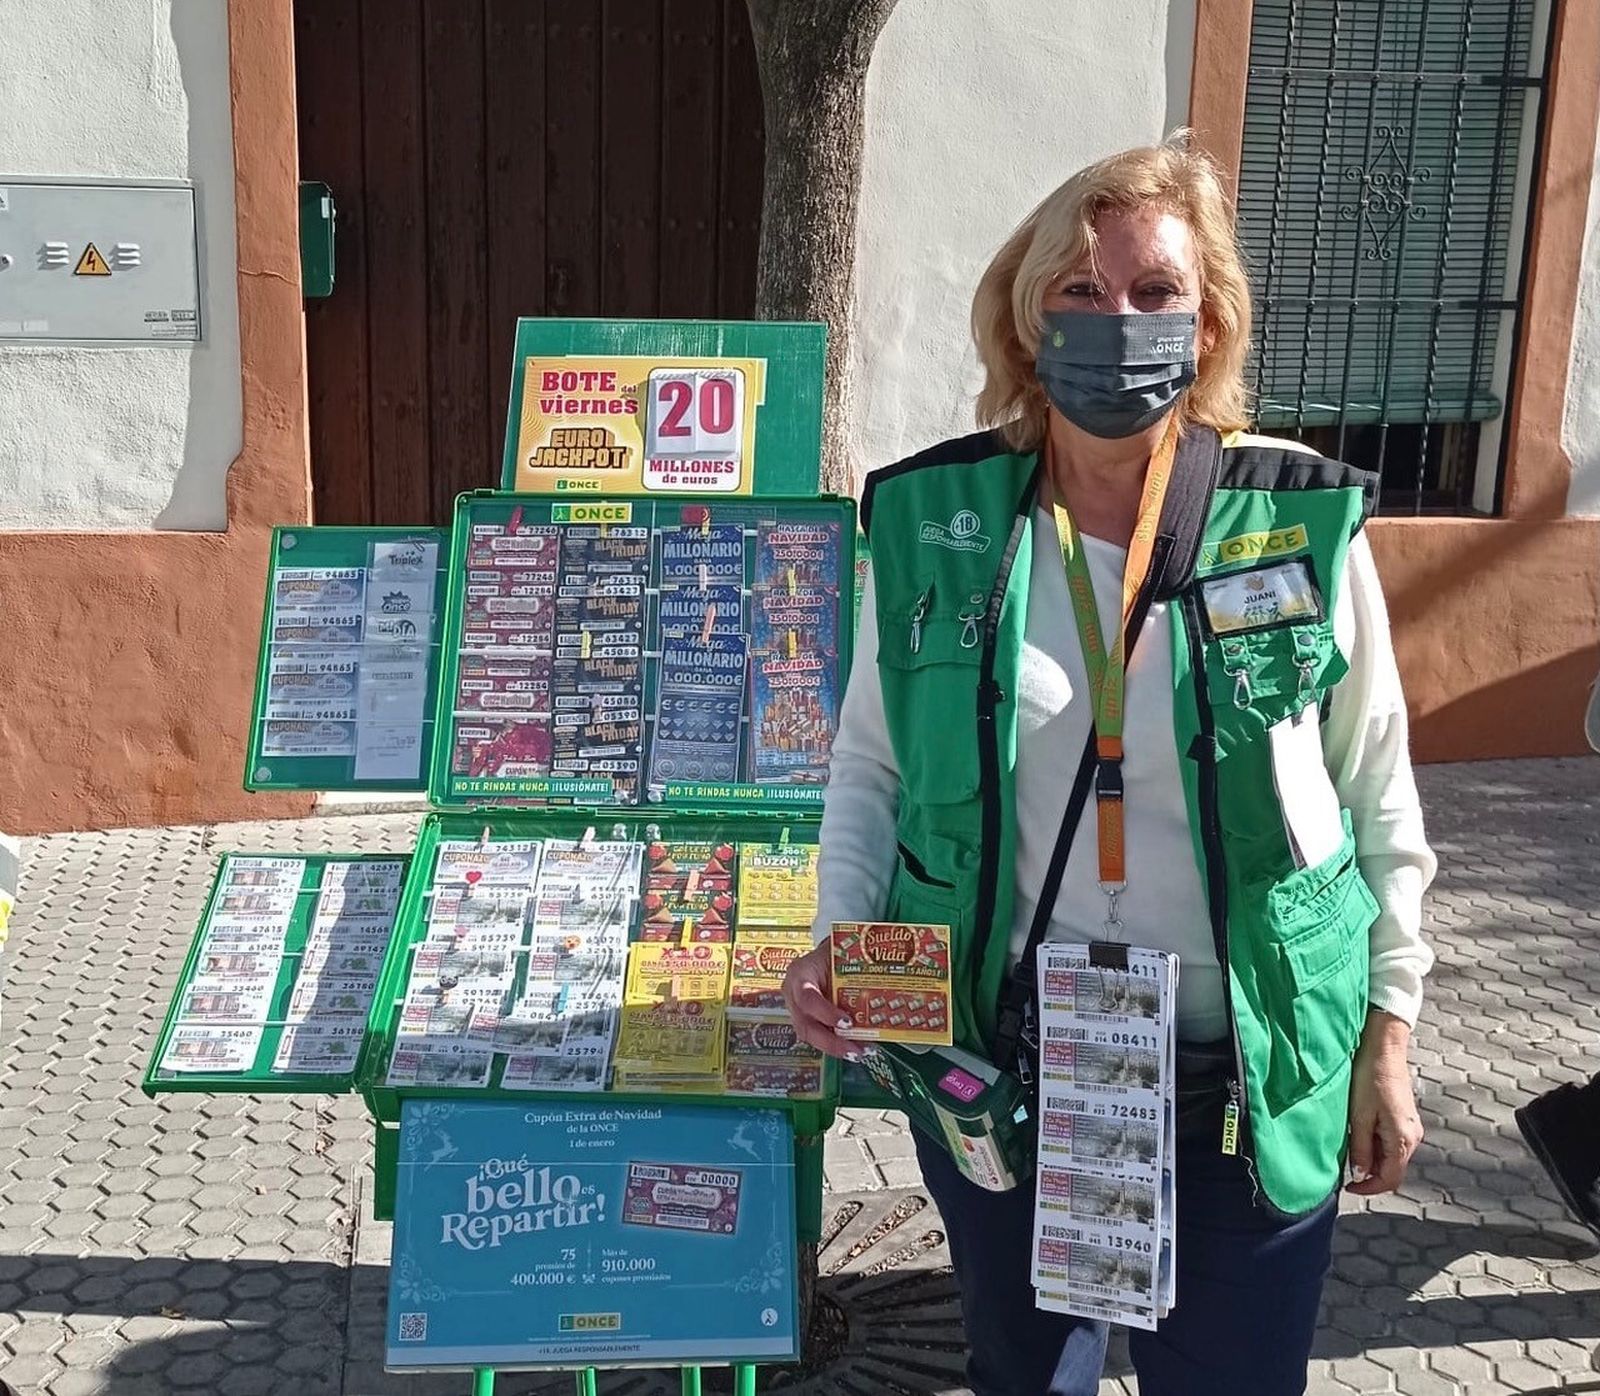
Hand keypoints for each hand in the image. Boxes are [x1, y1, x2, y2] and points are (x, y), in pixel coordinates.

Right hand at [781, 943, 860, 1059]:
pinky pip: (820, 1036)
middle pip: (805, 1025)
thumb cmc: (834, 953)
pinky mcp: (808, 1020)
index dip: (825, 1013)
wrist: (829, 953)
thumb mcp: (842, 956)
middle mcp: (794, 994)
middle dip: (831, 1042)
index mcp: (800, 973)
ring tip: (860, 1052)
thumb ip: (857, 970)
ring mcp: (798, 1010)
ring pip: (811, 1036)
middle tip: (856, 1050)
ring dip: (836, 1047)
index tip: (847, 1022)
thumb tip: (887, 984)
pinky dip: (838, 1044)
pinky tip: (857, 1047)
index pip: (807, 997)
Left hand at [1346, 1009, 1422, 1195]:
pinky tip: (1359, 1132)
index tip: (1348, 1188)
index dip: (1369, 1188)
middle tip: (1344, 1168)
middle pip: (1392, 1169)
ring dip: (1371, 1158)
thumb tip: (1360, 1174)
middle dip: (1369, 1173)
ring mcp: (1411, 1126)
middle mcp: (1413, 1135)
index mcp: (1403, 1139)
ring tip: (1348, 1146)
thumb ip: (1361, 1148)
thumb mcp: (1359, 1116)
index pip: (1390, 1179)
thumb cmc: (1370, 1078)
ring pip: (1391, 1155)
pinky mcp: (1404, 1117)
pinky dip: (1375, 1144)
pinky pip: (1391, 1140)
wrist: (1384, 1049)